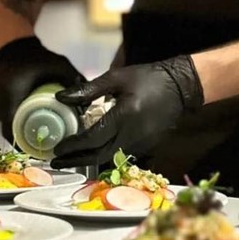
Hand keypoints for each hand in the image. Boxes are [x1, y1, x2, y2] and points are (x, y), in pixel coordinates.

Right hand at [0, 36, 82, 141]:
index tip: (42, 150)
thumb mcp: (59, 66)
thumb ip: (74, 80)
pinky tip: (31, 122)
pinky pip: (5, 119)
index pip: (13, 131)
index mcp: (11, 96)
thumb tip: (91, 99)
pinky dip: (17, 122)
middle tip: (46, 144)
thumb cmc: (36, 56)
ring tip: (41, 134)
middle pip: (12, 131)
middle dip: (28, 139)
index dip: (26, 144)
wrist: (13, 45)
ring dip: (22, 130)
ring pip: (8, 126)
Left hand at [51, 55, 203, 167]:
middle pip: (99, 156)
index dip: (73, 146)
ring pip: (110, 160)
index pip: (93, 139)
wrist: (181, 88)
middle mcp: (133, 135)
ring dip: (89, 161)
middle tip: (57, 161)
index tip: (57, 148)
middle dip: (76, 161)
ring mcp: (142, 144)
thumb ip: (88, 89)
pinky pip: (122, 157)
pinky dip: (105, 158)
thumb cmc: (148, 79)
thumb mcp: (117, 78)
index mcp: (124, 116)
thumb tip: (61, 97)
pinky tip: (93, 154)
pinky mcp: (148, 147)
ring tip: (70, 159)